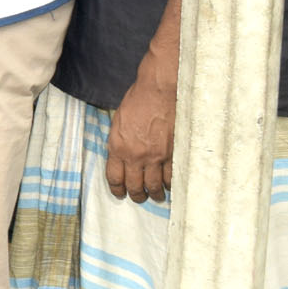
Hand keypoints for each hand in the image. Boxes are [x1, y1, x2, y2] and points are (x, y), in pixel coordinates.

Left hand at [106, 64, 176, 202]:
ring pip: (155, 186)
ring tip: (156, 195)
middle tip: (140, 198)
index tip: (120, 194)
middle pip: (135, 187)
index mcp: (118, 147)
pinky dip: (170, 183)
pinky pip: (172, 177)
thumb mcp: (118, 123)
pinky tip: (170, 184)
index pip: (115, 178)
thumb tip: (121, 159)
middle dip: (137, 196)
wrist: (158, 90)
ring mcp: (156, 156)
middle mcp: (135, 156)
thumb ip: (119, 143)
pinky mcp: (173, 153)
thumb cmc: (137, 102)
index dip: (118, 190)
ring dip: (155, 193)